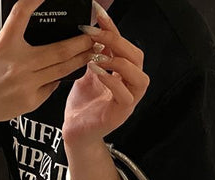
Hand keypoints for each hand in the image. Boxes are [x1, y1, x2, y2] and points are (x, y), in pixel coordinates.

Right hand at [0, 0, 93, 129]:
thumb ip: (16, 42)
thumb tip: (44, 35)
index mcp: (3, 45)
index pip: (21, 14)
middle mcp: (17, 64)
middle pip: (59, 50)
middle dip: (81, 42)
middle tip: (94, 35)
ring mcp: (26, 84)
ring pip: (62, 69)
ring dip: (81, 59)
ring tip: (92, 52)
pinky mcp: (32, 100)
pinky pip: (51, 86)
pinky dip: (57, 78)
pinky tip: (60, 74)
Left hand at [62, 2, 149, 145]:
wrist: (75, 131)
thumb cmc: (82, 105)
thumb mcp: (87, 73)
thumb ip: (93, 54)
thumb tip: (90, 27)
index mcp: (123, 74)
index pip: (125, 46)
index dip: (114, 27)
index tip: (98, 12)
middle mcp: (130, 86)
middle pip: (137, 58)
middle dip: (117, 42)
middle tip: (95, 34)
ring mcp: (128, 102)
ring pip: (140, 77)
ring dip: (120, 62)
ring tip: (99, 56)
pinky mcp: (121, 114)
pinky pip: (125, 95)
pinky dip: (112, 81)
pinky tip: (96, 71)